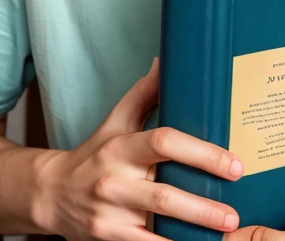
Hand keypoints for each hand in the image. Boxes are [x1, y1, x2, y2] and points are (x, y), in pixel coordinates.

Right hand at [34, 57, 244, 240]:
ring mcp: (109, 214)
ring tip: (225, 234)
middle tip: (233, 212)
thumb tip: (165, 61)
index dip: (202, 153)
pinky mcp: (106, 239)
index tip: (233, 164)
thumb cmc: (94, 154)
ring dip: (192, 233)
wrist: (51, 194)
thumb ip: (144, 94)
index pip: (164, 142)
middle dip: (203, 206)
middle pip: (164, 195)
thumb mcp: (116, 121)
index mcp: (121, 147)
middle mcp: (114, 181)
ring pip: (155, 227)